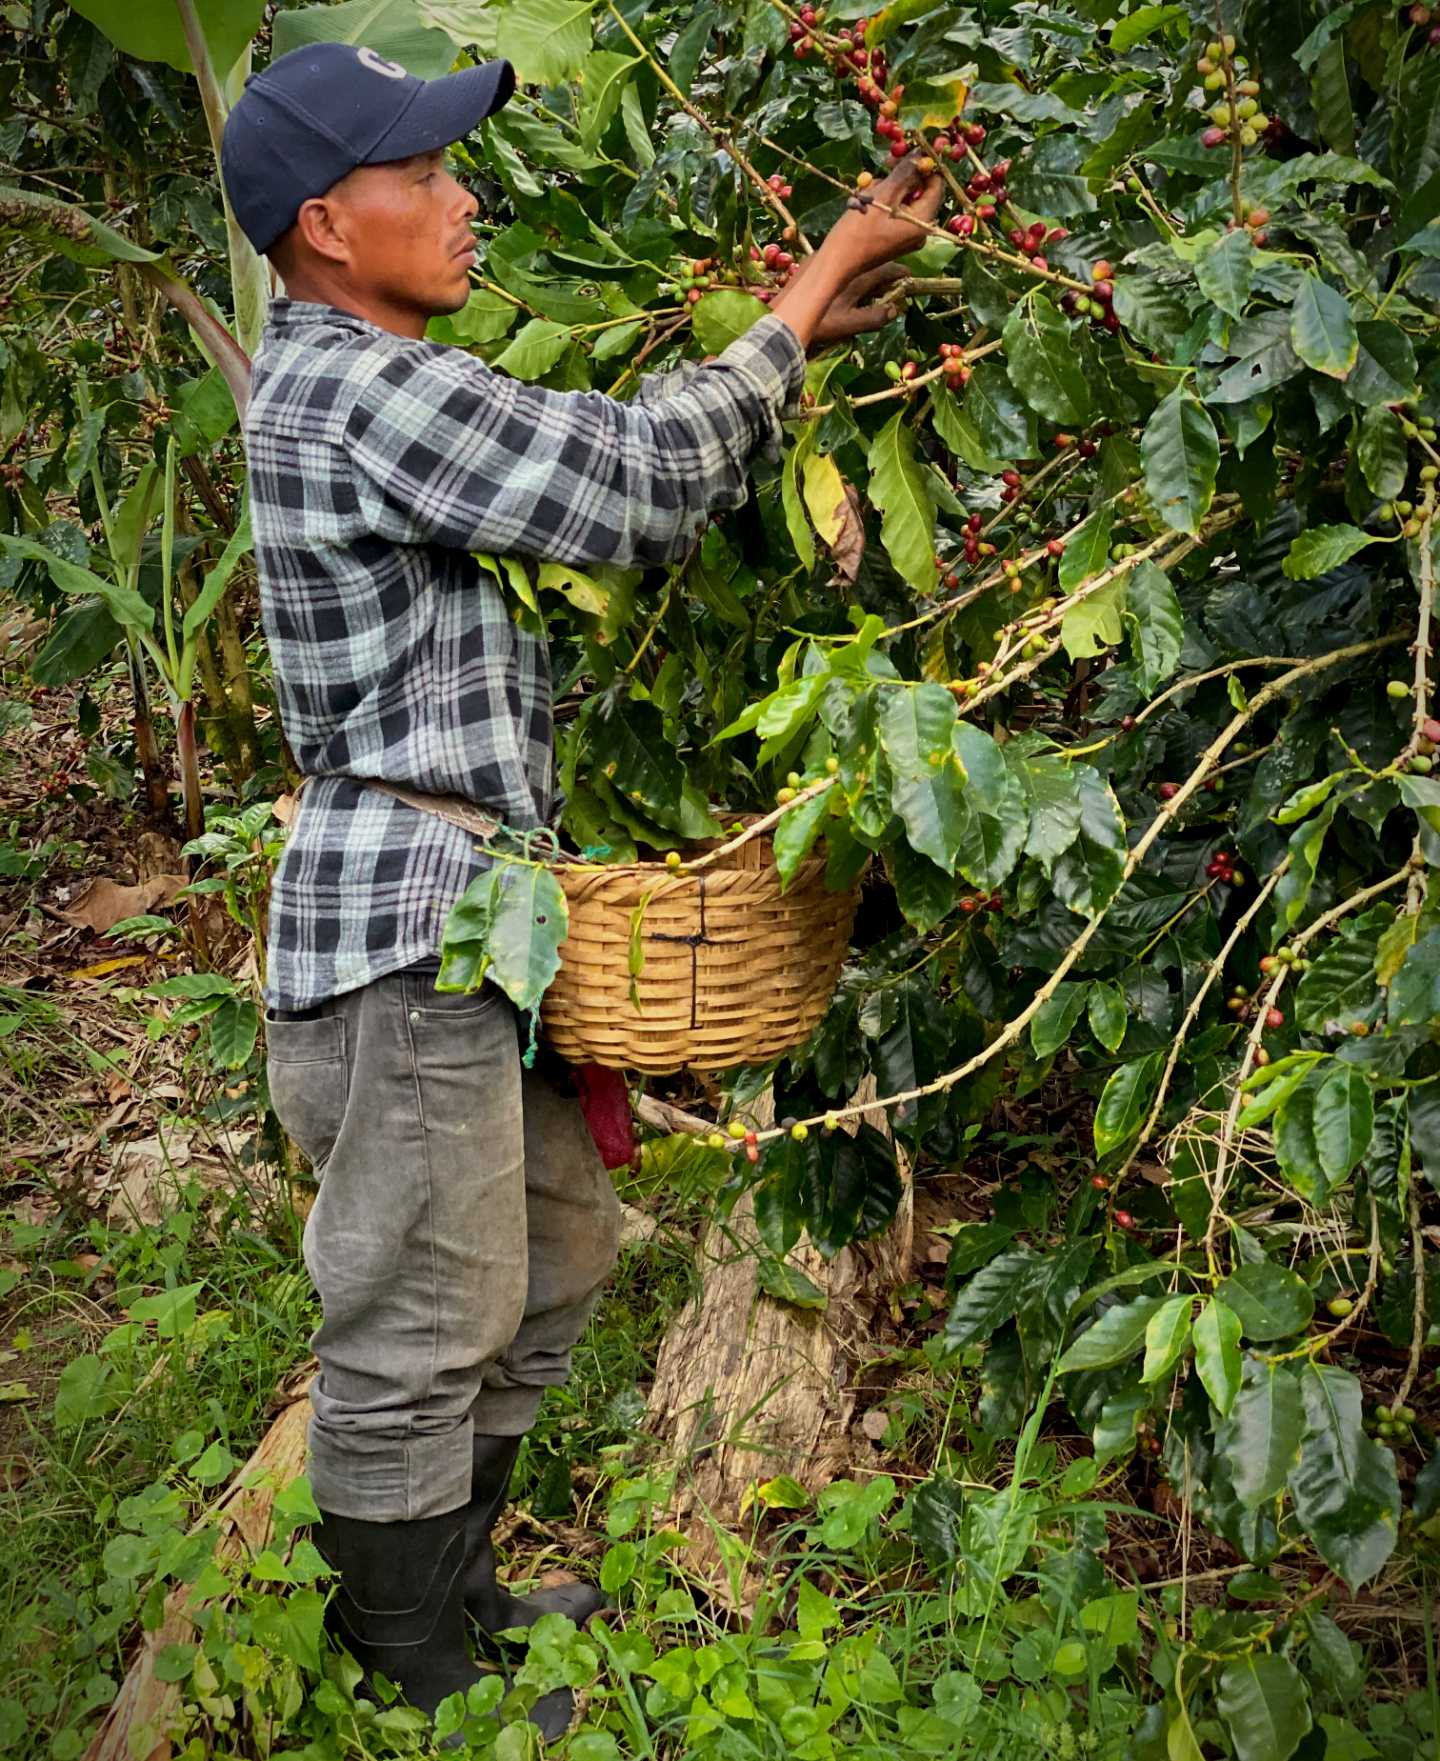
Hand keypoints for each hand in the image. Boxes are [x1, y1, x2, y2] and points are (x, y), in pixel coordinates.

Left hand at [810, 264, 905, 345]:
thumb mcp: (848, 326)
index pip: (885, 270)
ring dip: (869, 266)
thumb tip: (894, 310)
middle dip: (886, 267)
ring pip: (856, 260)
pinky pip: (841, 261)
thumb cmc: (817, 324)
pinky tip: (850, 279)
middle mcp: (845, 265)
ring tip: (876, 279)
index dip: (899, 273)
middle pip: (872, 260)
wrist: (782, 316)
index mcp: (856, 279)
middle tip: (896, 277)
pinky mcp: (813, 262)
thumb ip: (873, 318)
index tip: (909, 275)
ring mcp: (828, 260)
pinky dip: (852, 266)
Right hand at [825, 154, 943, 274]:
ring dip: (889, 188)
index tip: (904, 154)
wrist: (837, 263)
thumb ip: (904, 173)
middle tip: (884, 166)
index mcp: (923, 221)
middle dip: (902, 177)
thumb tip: (919, 154)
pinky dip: (885, 202)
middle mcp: (921, 230)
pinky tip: (867, 199)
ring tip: (867, 189)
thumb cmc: (857, 232)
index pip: (936, 184)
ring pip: (906, 200)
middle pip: (920, 191)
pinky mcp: (896, 238)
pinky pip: (897, 212)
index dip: (924, 166)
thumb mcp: (882, 196)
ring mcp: (909, 235)